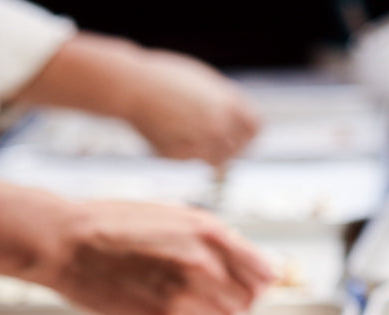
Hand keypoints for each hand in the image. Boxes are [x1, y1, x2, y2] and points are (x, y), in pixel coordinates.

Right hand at [41, 199, 273, 314]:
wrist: (67, 242)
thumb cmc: (117, 224)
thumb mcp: (174, 216)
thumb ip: (213, 239)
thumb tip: (244, 262)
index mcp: (211, 233)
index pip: (264, 273)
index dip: (257, 280)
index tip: (247, 282)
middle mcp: (205, 265)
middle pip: (249, 300)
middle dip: (236, 297)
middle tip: (212, 290)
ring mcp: (185, 294)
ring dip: (213, 311)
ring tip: (184, 295)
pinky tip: (168, 304)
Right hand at [122, 51, 259, 165]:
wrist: (133, 87)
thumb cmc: (167, 78)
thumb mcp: (204, 82)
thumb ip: (225, 102)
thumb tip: (238, 122)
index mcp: (230, 105)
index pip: (255, 129)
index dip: (250, 134)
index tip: (243, 137)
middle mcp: (220, 127)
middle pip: (239, 150)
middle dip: (231, 148)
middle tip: (216, 143)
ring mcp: (200, 144)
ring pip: (217, 161)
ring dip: (210, 154)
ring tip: (192, 138)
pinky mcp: (180, 157)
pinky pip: (190, 160)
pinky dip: (184, 152)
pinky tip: (169, 134)